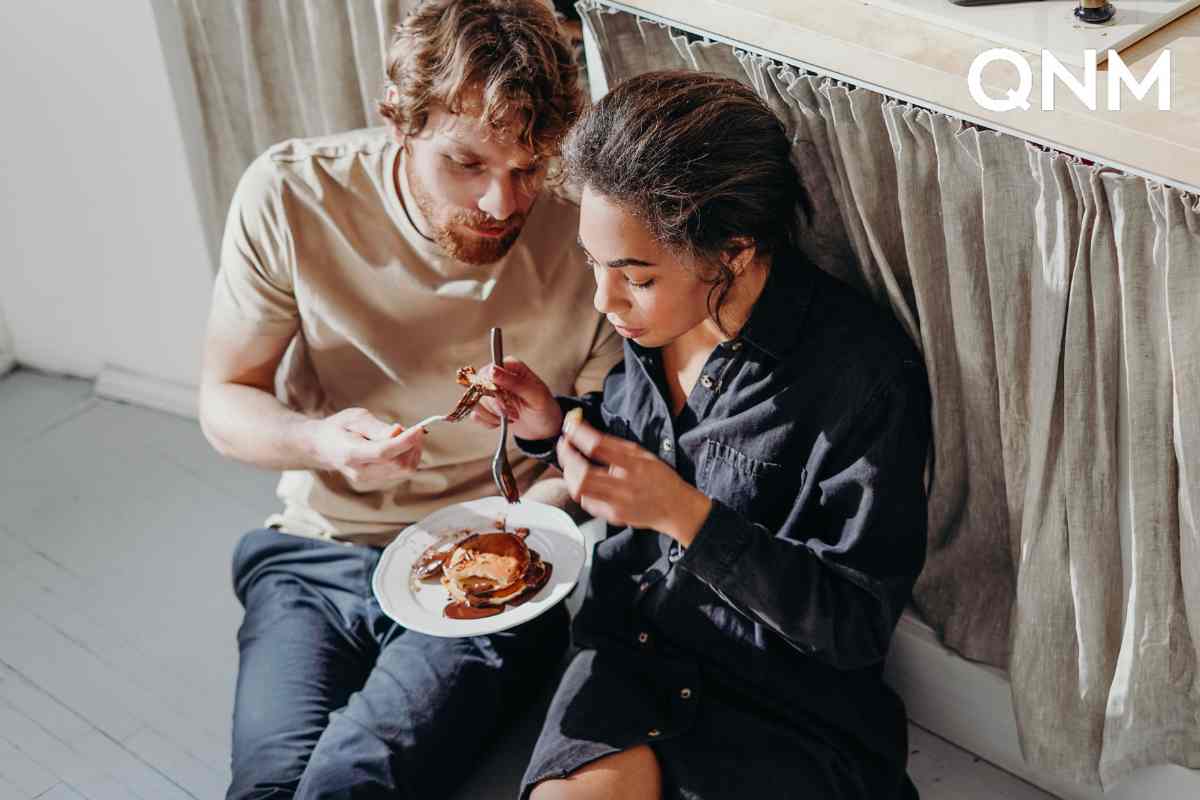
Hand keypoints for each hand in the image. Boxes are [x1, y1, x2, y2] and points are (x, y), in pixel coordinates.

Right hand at [305, 407, 424, 491]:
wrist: (322, 446)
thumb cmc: (339, 428)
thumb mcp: (355, 418)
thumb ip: (376, 427)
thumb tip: (397, 432)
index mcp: (351, 454)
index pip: (384, 452)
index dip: (405, 441)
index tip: (420, 428)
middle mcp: (360, 471)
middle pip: (398, 464)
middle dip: (413, 446)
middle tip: (413, 429)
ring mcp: (368, 479)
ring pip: (403, 471)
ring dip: (413, 452)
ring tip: (407, 436)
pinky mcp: (375, 480)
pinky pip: (400, 472)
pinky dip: (408, 457)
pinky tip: (402, 445)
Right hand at [472, 357, 562, 440]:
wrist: (543, 428)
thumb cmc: (544, 408)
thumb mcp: (535, 395)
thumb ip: (515, 382)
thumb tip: (492, 370)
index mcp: (510, 366)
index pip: (488, 371)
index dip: (493, 388)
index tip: (505, 401)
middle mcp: (497, 376)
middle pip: (479, 387)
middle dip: (495, 405)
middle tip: (514, 413)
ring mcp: (490, 391)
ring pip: (475, 401)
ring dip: (492, 415)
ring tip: (510, 417)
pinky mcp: (485, 406)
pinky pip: (475, 414)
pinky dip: (488, 422)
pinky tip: (500, 423)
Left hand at [556, 414, 711, 544]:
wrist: (675, 508)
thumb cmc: (660, 478)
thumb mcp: (642, 454)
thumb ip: (616, 446)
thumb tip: (588, 433)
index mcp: (632, 464)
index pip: (597, 446)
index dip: (578, 435)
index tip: (569, 427)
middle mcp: (623, 485)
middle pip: (582, 473)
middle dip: (567, 456)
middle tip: (564, 446)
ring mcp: (616, 503)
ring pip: (579, 490)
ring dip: (569, 474)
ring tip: (570, 463)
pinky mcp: (612, 516)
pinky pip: (587, 502)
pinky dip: (580, 490)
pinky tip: (583, 482)